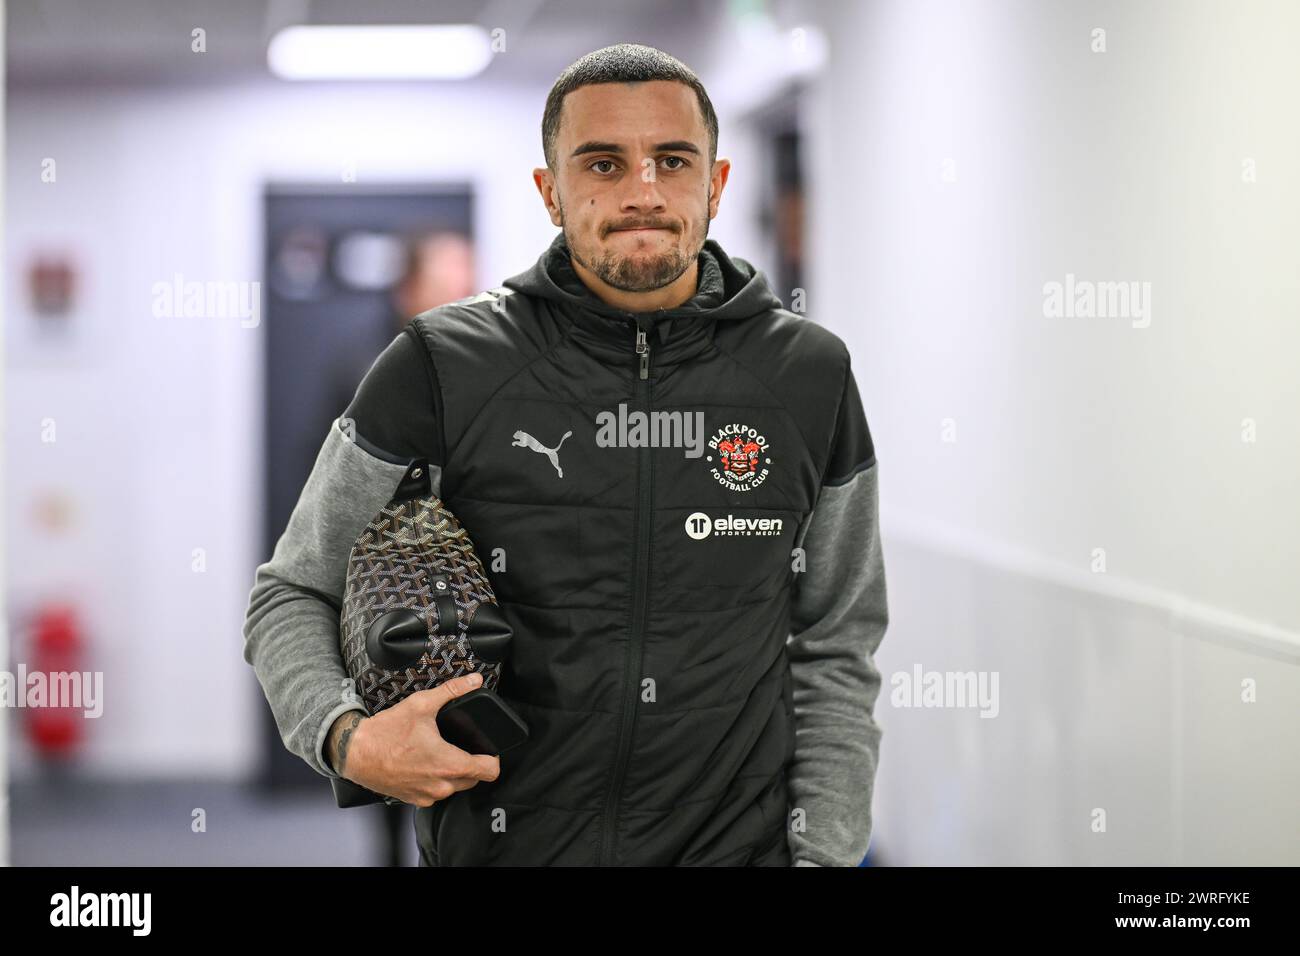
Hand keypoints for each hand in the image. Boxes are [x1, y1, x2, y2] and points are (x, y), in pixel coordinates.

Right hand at [328, 673, 500, 806]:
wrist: (354, 752)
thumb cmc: (385, 732)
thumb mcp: (422, 704)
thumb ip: (452, 691)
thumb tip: (474, 680)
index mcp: (449, 765)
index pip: (490, 771)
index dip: (493, 757)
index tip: (487, 748)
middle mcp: (441, 786)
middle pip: (474, 778)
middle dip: (472, 762)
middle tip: (460, 744)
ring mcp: (428, 795)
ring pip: (455, 787)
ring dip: (453, 772)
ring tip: (440, 752)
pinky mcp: (414, 799)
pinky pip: (436, 792)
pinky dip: (435, 780)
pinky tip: (424, 763)